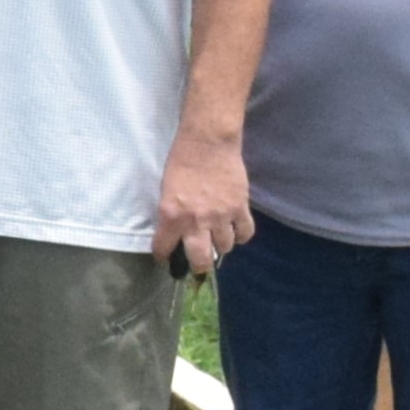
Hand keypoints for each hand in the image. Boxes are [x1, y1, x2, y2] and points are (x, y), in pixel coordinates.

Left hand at [157, 129, 253, 277]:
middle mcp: (196, 221)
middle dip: (199, 265)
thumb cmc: (181, 162)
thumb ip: (171, 214)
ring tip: (217, 239)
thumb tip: (177, 232)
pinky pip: (246, 233)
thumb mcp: (166, 191)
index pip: (164, 248)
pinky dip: (241, 236)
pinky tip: (236, 232)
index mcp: (171, 215)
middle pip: (201, 259)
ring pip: (225, 247)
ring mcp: (221, 216)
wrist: (207, 143)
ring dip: (220, 246)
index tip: (166, 256)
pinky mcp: (241, 207)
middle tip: (199, 262)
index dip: (164, 255)